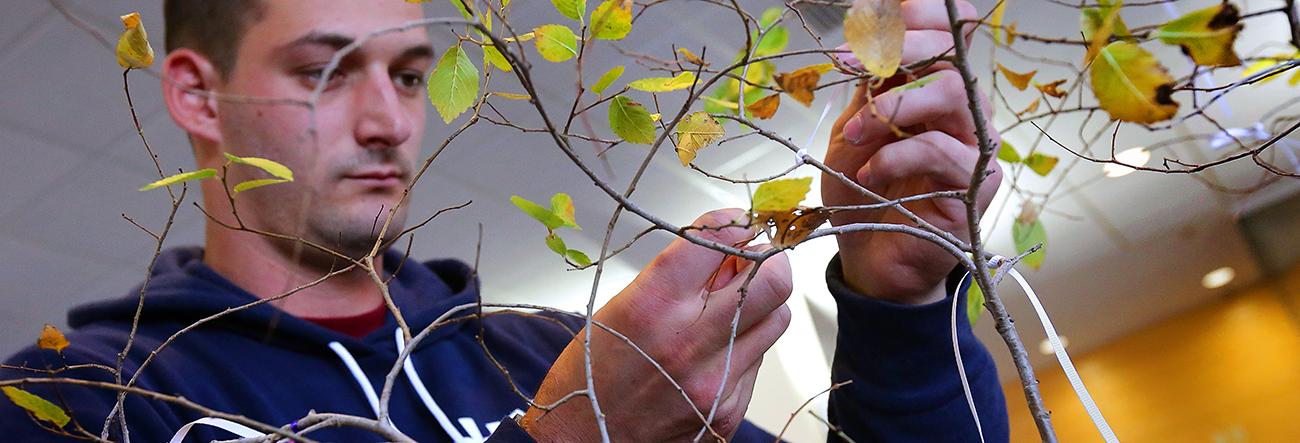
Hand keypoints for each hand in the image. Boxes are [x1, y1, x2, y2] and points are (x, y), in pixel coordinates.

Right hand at [519, 209, 792, 440]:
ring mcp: (715, 380)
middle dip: (769, 261)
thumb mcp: (618, 309)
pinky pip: (758, 362)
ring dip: (761, 305)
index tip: (736, 224)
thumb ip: (675, 279)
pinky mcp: (728, 411)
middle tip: (751, 261)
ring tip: (729, 309)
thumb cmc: (588, 377)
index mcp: (654, 304)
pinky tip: (713, 352)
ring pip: (776, 320)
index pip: (721, 241)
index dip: (736, 224)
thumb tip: (725, 251)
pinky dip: (744, 347)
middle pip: (773, 281)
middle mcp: (689, 341)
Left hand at [822, 0, 1000, 303]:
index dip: (919, 15)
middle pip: (954, 55)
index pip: (950, 33)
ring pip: (952, 94)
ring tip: (854, 133)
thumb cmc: (863, 195)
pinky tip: (866, 175)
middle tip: (853, 60)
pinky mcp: (977, 184)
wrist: (872, 259)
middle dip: (903, 47)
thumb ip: (867, 92)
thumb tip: (866, 43)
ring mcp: (976, 146)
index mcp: (934, 90)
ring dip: (893, 106)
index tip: (871, 17)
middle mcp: (964, 111)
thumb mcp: (852, 133)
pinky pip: (939, 151)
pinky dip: (893, 157)